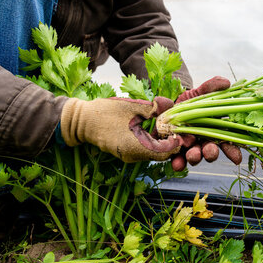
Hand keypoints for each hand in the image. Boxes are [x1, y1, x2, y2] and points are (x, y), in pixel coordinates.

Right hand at [60, 97, 179, 162]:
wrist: (81, 121)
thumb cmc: (105, 112)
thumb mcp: (132, 106)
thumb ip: (154, 108)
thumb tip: (172, 105)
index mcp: (136, 148)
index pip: (166, 152)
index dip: (177, 141)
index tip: (181, 127)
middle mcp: (134, 157)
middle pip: (162, 154)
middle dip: (172, 140)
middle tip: (177, 124)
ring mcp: (130, 156)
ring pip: (155, 151)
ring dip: (163, 139)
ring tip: (167, 123)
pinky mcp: (126, 152)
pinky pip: (145, 149)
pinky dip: (153, 139)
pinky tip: (154, 126)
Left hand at [170, 76, 242, 170]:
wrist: (165, 105)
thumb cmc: (187, 101)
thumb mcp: (199, 92)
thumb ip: (211, 87)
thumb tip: (227, 83)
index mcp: (213, 129)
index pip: (226, 142)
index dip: (232, 150)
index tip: (237, 158)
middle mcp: (203, 141)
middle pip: (210, 151)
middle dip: (211, 153)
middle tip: (211, 152)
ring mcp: (188, 147)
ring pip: (194, 157)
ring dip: (195, 158)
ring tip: (193, 155)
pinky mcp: (173, 151)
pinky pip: (177, 160)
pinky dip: (178, 164)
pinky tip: (177, 165)